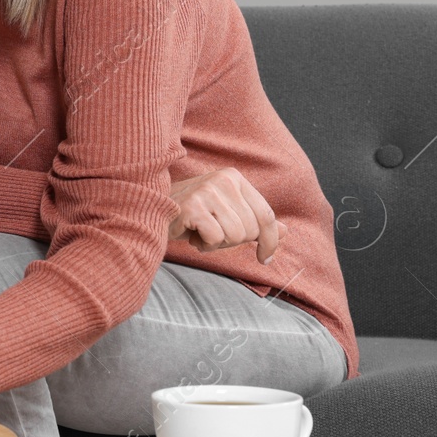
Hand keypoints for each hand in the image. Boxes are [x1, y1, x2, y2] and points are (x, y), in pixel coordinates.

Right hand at [167, 167, 284, 262]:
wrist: (150, 210)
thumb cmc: (192, 215)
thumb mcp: (227, 213)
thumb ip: (255, 220)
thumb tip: (286, 232)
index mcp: (235, 178)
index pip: (266, 214)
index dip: (270, 241)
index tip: (265, 258)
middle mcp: (224, 179)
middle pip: (251, 229)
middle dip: (234, 241)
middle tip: (213, 234)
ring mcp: (207, 191)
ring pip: (234, 235)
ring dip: (217, 243)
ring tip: (201, 233)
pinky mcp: (193, 206)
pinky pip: (215, 238)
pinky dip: (205, 245)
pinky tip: (192, 235)